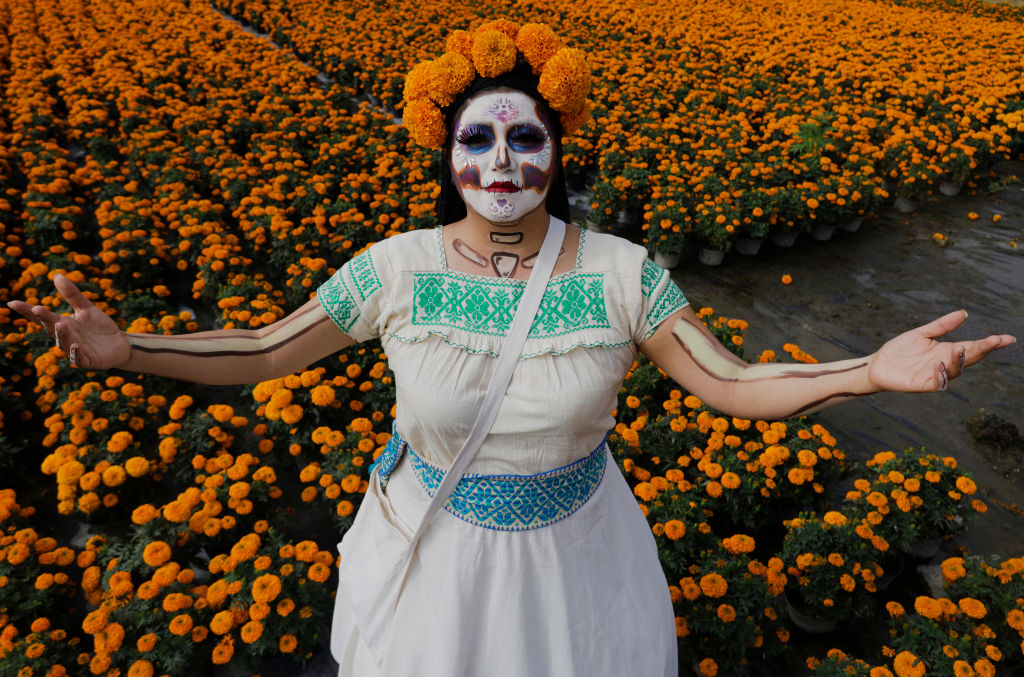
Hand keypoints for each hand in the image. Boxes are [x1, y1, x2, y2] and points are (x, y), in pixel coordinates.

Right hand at [6, 274, 131, 369]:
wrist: (120, 344)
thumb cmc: (99, 327)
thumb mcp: (87, 308)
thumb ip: (72, 295)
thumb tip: (57, 275)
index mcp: (62, 323)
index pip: (42, 317)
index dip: (27, 311)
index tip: (12, 302)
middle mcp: (65, 337)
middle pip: (51, 328)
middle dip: (44, 319)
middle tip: (37, 309)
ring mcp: (75, 350)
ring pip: (64, 343)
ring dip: (61, 335)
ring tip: (61, 324)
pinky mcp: (87, 361)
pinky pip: (79, 358)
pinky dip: (76, 353)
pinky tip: (76, 346)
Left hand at [868, 310, 1015, 391]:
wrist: (877, 365)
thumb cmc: (899, 350)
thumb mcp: (921, 334)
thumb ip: (942, 326)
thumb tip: (964, 313)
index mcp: (947, 350)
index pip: (974, 347)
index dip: (991, 344)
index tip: (1007, 338)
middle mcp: (945, 363)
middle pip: (969, 358)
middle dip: (983, 350)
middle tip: (995, 341)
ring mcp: (936, 375)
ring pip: (956, 371)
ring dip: (960, 360)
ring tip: (962, 348)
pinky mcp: (923, 385)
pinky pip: (937, 383)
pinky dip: (941, 375)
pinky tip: (939, 364)